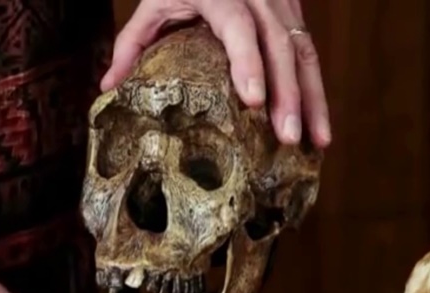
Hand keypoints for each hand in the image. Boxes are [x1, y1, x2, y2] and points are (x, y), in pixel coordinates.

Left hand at [101, 0, 330, 148]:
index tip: (254, 101)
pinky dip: (317, 91)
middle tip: (287, 137)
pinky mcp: (295, 13)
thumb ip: (133, 43)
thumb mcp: (154, 2)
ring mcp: (282, 3)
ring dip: (313, 98)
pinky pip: (310, 53)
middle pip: (281, 44)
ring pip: (305, 50)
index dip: (248, 63)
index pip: (239, 27)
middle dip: (289, 93)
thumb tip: (109, 87)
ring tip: (317, 141)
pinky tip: (321, 126)